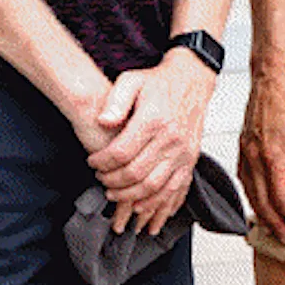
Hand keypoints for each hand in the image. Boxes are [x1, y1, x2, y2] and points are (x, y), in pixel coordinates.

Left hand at [85, 51, 213, 234]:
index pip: (121, 153)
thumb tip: (103, 121)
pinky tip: (140, 203)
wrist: (192, 81)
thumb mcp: (131, 81)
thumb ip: (115, 101)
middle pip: (136, 173)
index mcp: (154, 120)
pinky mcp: (190, 160)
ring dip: (130, 195)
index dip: (101, 162)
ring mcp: (184, 152)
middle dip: (112, 181)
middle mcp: (172, 139)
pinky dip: (155, 201)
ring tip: (114, 192)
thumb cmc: (158, 82)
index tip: (92, 161)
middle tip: (100, 178)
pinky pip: (174, 189)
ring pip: (154, 186)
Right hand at [237, 56, 284, 241]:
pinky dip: (250, 194)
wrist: (271, 81)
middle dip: (274, 222)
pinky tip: (256, 200)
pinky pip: (244, 178)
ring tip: (271, 226)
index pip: (280, 197)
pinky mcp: (243, 147)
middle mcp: (254, 158)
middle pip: (262, 200)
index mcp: (272, 157)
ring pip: (250, 191)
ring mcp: (246, 153)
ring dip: (261, 212)